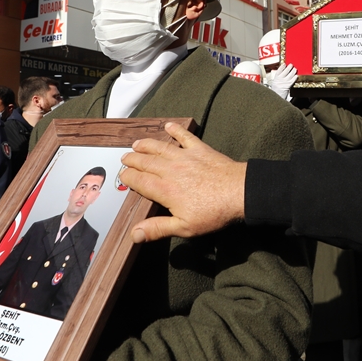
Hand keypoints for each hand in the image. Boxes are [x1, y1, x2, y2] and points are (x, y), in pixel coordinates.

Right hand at [121, 122, 246, 242]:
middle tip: (125, 157)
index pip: (139, 181)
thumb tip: (135, 235)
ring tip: (137, 144)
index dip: (128, 177)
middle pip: (145, 161)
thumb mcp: (184, 227)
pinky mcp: (200, 149)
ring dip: (146, 145)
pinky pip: (184, 136)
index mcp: (165, 190)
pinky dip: (176, 130)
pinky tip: (169, 126)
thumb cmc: (213, 212)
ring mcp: (185, 157)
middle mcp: (171, 170)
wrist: (238, 193)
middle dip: (132, 159)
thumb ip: (158, 228)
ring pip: (160, 147)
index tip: (123, 175)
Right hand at [267, 63, 297, 99]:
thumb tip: (284, 73)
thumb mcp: (275, 84)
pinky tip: (296, 76)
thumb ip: (278, 79)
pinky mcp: (288, 85)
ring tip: (295, 69)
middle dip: (289, 68)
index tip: (284, 64)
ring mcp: (284, 82)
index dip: (282, 66)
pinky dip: (294, 77)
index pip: (279, 70)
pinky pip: (292, 80)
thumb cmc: (276, 92)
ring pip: (290, 75)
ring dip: (293, 71)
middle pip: (285, 71)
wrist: (277, 98)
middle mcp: (279, 80)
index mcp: (275, 79)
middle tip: (291, 65)